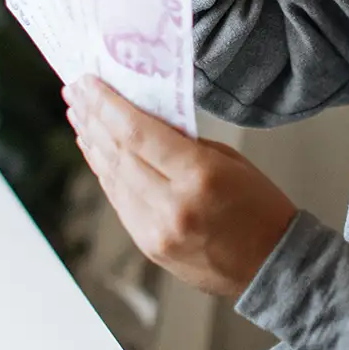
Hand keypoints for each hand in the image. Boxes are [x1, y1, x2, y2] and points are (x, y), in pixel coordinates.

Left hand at [64, 76, 297, 299]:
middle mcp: (171, 206)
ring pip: (111, 178)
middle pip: (118, 153)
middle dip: (92, 118)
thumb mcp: (229, 160)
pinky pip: (118, 201)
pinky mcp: (148, 245)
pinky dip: (104, 173)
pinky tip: (96, 152)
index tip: (86, 82)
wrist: (273, 267)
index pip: (137, 133)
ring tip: (79, 116)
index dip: (106, 105)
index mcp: (198, 176)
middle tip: (75, 92)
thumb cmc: (261, 208)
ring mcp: (155, 230)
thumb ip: (183, 141)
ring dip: (91, 143)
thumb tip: (142, 120)